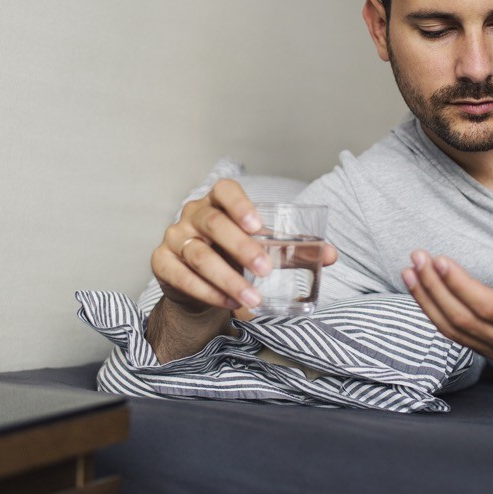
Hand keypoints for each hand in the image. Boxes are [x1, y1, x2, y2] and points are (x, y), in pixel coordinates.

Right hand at [150, 179, 337, 312]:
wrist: (197, 279)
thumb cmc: (232, 254)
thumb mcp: (260, 247)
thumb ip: (293, 249)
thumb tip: (331, 255)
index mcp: (217, 201)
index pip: (224, 190)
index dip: (241, 205)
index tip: (259, 226)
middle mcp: (192, 215)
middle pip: (214, 225)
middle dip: (241, 248)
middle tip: (266, 271)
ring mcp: (174, 237)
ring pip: (199, 255)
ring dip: (228, 278)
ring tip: (252, 299)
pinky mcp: (161, 262)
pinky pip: (182, 277)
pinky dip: (207, 292)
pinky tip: (229, 303)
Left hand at [401, 251, 492, 360]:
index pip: (488, 307)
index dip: (460, 285)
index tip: (440, 260)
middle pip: (464, 319)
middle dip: (435, 288)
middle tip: (418, 258)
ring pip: (453, 330)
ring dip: (426, 300)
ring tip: (409, 272)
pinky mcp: (485, 350)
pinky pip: (452, 333)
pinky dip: (431, 311)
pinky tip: (419, 289)